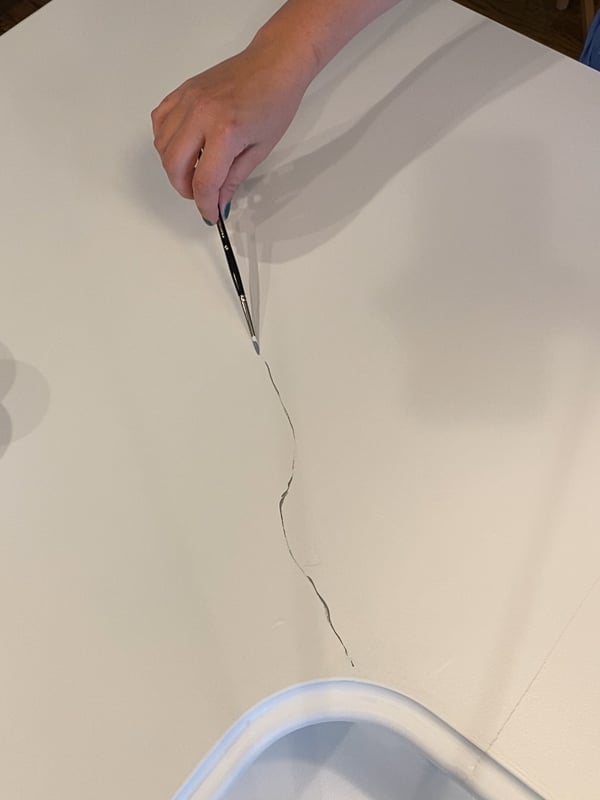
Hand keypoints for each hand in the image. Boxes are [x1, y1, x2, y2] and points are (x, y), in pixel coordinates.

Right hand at [151, 37, 314, 222]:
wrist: (274, 64)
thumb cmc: (275, 101)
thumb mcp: (259, 150)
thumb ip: (233, 179)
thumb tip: (219, 202)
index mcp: (225, 131)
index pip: (204, 182)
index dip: (206, 205)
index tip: (210, 214)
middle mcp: (200, 114)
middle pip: (174, 166)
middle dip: (185, 189)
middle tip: (202, 195)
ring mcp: (188, 100)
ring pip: (162, 146)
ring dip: (174, 167)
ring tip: (195, 171)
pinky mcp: (182, 91)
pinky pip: (159, 122)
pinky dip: (165, 141)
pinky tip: (183, 147)